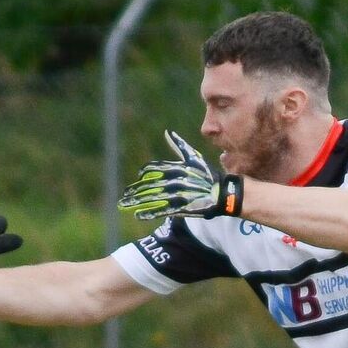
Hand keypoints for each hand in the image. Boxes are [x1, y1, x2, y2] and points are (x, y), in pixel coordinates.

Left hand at [117, 130, 243, 219]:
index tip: (140, 177)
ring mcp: (177, 194)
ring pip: (152, 198)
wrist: (222, 192)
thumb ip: (179, 146)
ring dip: (137, 202)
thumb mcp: (193, 157)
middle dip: (135, 191)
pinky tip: (138, 215)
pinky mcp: (181, 207)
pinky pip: (162, 210)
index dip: (145, 173)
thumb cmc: (207, 175)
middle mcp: (174, 180)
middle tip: (125, 194)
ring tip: (125, 204)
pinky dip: (150, 213)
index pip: (154, 169)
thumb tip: (168, 132)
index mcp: (176, 168)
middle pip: (149, 185)